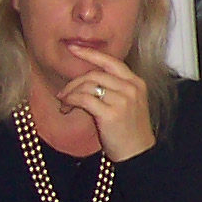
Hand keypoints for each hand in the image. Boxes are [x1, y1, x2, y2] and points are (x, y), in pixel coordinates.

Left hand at [59, 45, 155, 162]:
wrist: (138, 153)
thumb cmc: (129, 130)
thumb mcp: (128, 103)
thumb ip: (113, 88)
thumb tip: (84, 80)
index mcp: (137, 83)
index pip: (111, 61)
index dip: (90, 53)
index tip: (73, 48)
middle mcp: (132, 88)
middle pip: (95, 73)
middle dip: (74, 82)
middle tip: (63, 94)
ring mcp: (123, 100)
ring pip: (87, 85)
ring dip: (70, 93)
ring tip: (65, 103)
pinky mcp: (111, 113)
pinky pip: (83, 99)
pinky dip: (71, 101)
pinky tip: (67, 108)